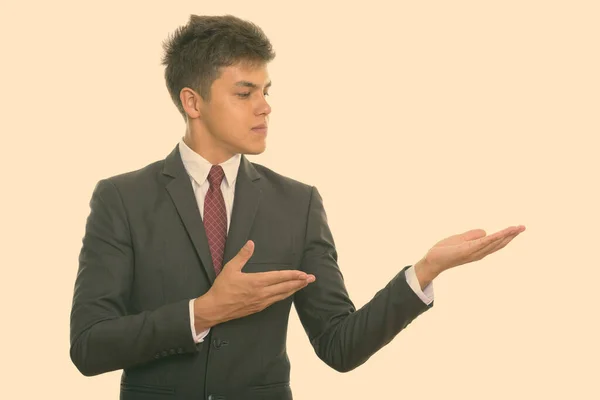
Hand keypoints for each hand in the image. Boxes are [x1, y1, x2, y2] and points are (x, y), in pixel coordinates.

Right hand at [194, 240, 314, 329]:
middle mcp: (262, 293)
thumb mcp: (230, 268)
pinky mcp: (258, 308)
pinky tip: (287, 294)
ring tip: (304, 285)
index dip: (293, 275)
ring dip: (294, 289)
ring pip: (282, 295)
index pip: (279, 277)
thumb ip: (242, 256)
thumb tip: (250, 243)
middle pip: (285, 287)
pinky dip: (284, 296)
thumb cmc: (222, 288)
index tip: (304, 273)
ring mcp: (261, 302)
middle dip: (299, 282)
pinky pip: (275, 301)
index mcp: (256, 281)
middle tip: (312, 279)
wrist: (215, 309)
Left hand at [415, 225, 525, 285]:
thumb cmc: (445, 251)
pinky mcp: (466, 251)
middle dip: (511, 236)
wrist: (432, 260)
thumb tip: (485, 232)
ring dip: (505, 236)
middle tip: (523, 227)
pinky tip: (500, 234)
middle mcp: (478, 253)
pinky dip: (492, 239)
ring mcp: (473, 253)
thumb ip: (473, 235)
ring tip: (516, 229)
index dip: (508, 236)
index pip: (496, 243)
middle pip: (498, 244)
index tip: (518, 228)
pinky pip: (481, 244)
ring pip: (493, 243)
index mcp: (478, 250)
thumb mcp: (461, 239)